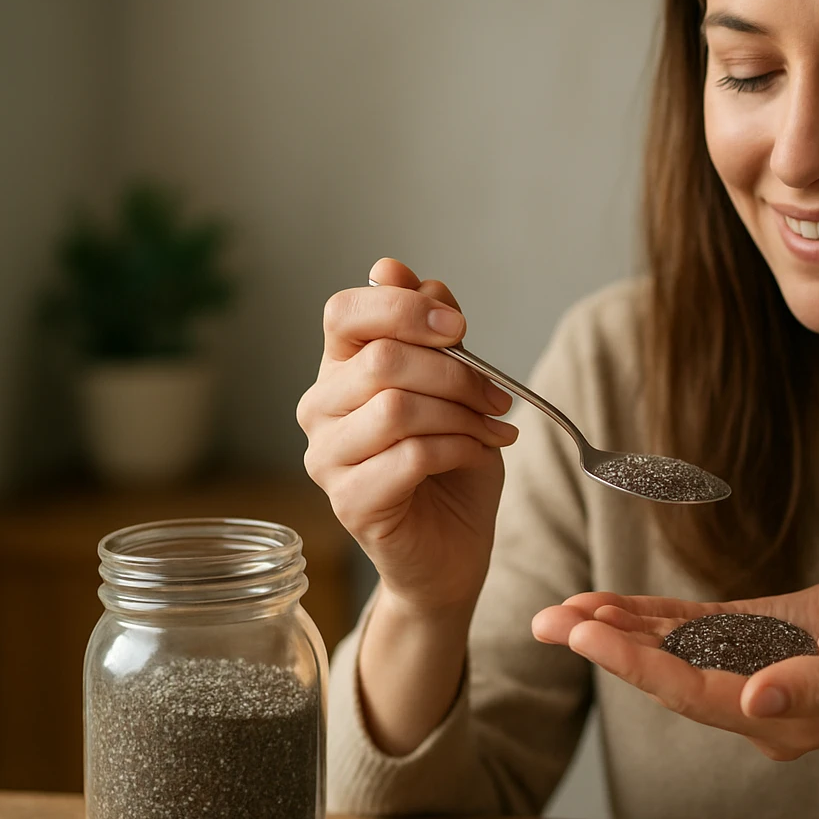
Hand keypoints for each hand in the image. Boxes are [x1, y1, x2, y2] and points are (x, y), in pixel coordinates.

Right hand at [297, 257, 516, 617]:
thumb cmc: (452, 466)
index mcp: (340, 370)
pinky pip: (411, 456)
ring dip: (462, 415)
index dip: (404, 308)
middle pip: (381, 360)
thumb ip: (431, 331)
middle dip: (456, 372)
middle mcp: (320, 410)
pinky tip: (479, 456)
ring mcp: (327, 459)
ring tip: (494, 430)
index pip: (344, 313)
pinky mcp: (350, 502)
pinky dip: (460, 449)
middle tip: (498, 397)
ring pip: (396, 408)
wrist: (453, 550)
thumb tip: (397, 269)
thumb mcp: (455, 386)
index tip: (459, 327)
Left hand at [531, 566, 818, 760]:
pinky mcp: (754, 642)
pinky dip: (649, 619)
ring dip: (617, 633)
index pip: (696, 695)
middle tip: (546, 620)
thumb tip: (755, 704)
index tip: (586, 634)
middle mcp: (760, 705)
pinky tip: (608, 605)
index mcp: (789, 717)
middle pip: (669, 681)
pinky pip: (691, 635)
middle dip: (607, 649)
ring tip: (559, 611)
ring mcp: (753, 675)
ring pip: (672, 658)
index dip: (638, 666)